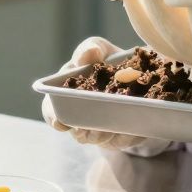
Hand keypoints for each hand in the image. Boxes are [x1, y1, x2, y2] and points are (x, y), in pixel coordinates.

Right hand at [42, 37, 174, 155]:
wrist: (140, 74)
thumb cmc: (109, 60)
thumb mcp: (100, 50)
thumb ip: (90, 49)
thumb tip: (90, 53)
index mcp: (67, 93)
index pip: (52, 109)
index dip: (53, 117)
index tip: (60, 123)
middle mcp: (80, 115)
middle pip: (76, 132)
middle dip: (84, 132)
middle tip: (94, 128)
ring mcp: (99, 129)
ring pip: (97, 140)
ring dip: (105, 134)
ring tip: (114, 124)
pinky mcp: (119, 136)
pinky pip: (120, 142)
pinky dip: (124, 135)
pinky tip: (129, 127)